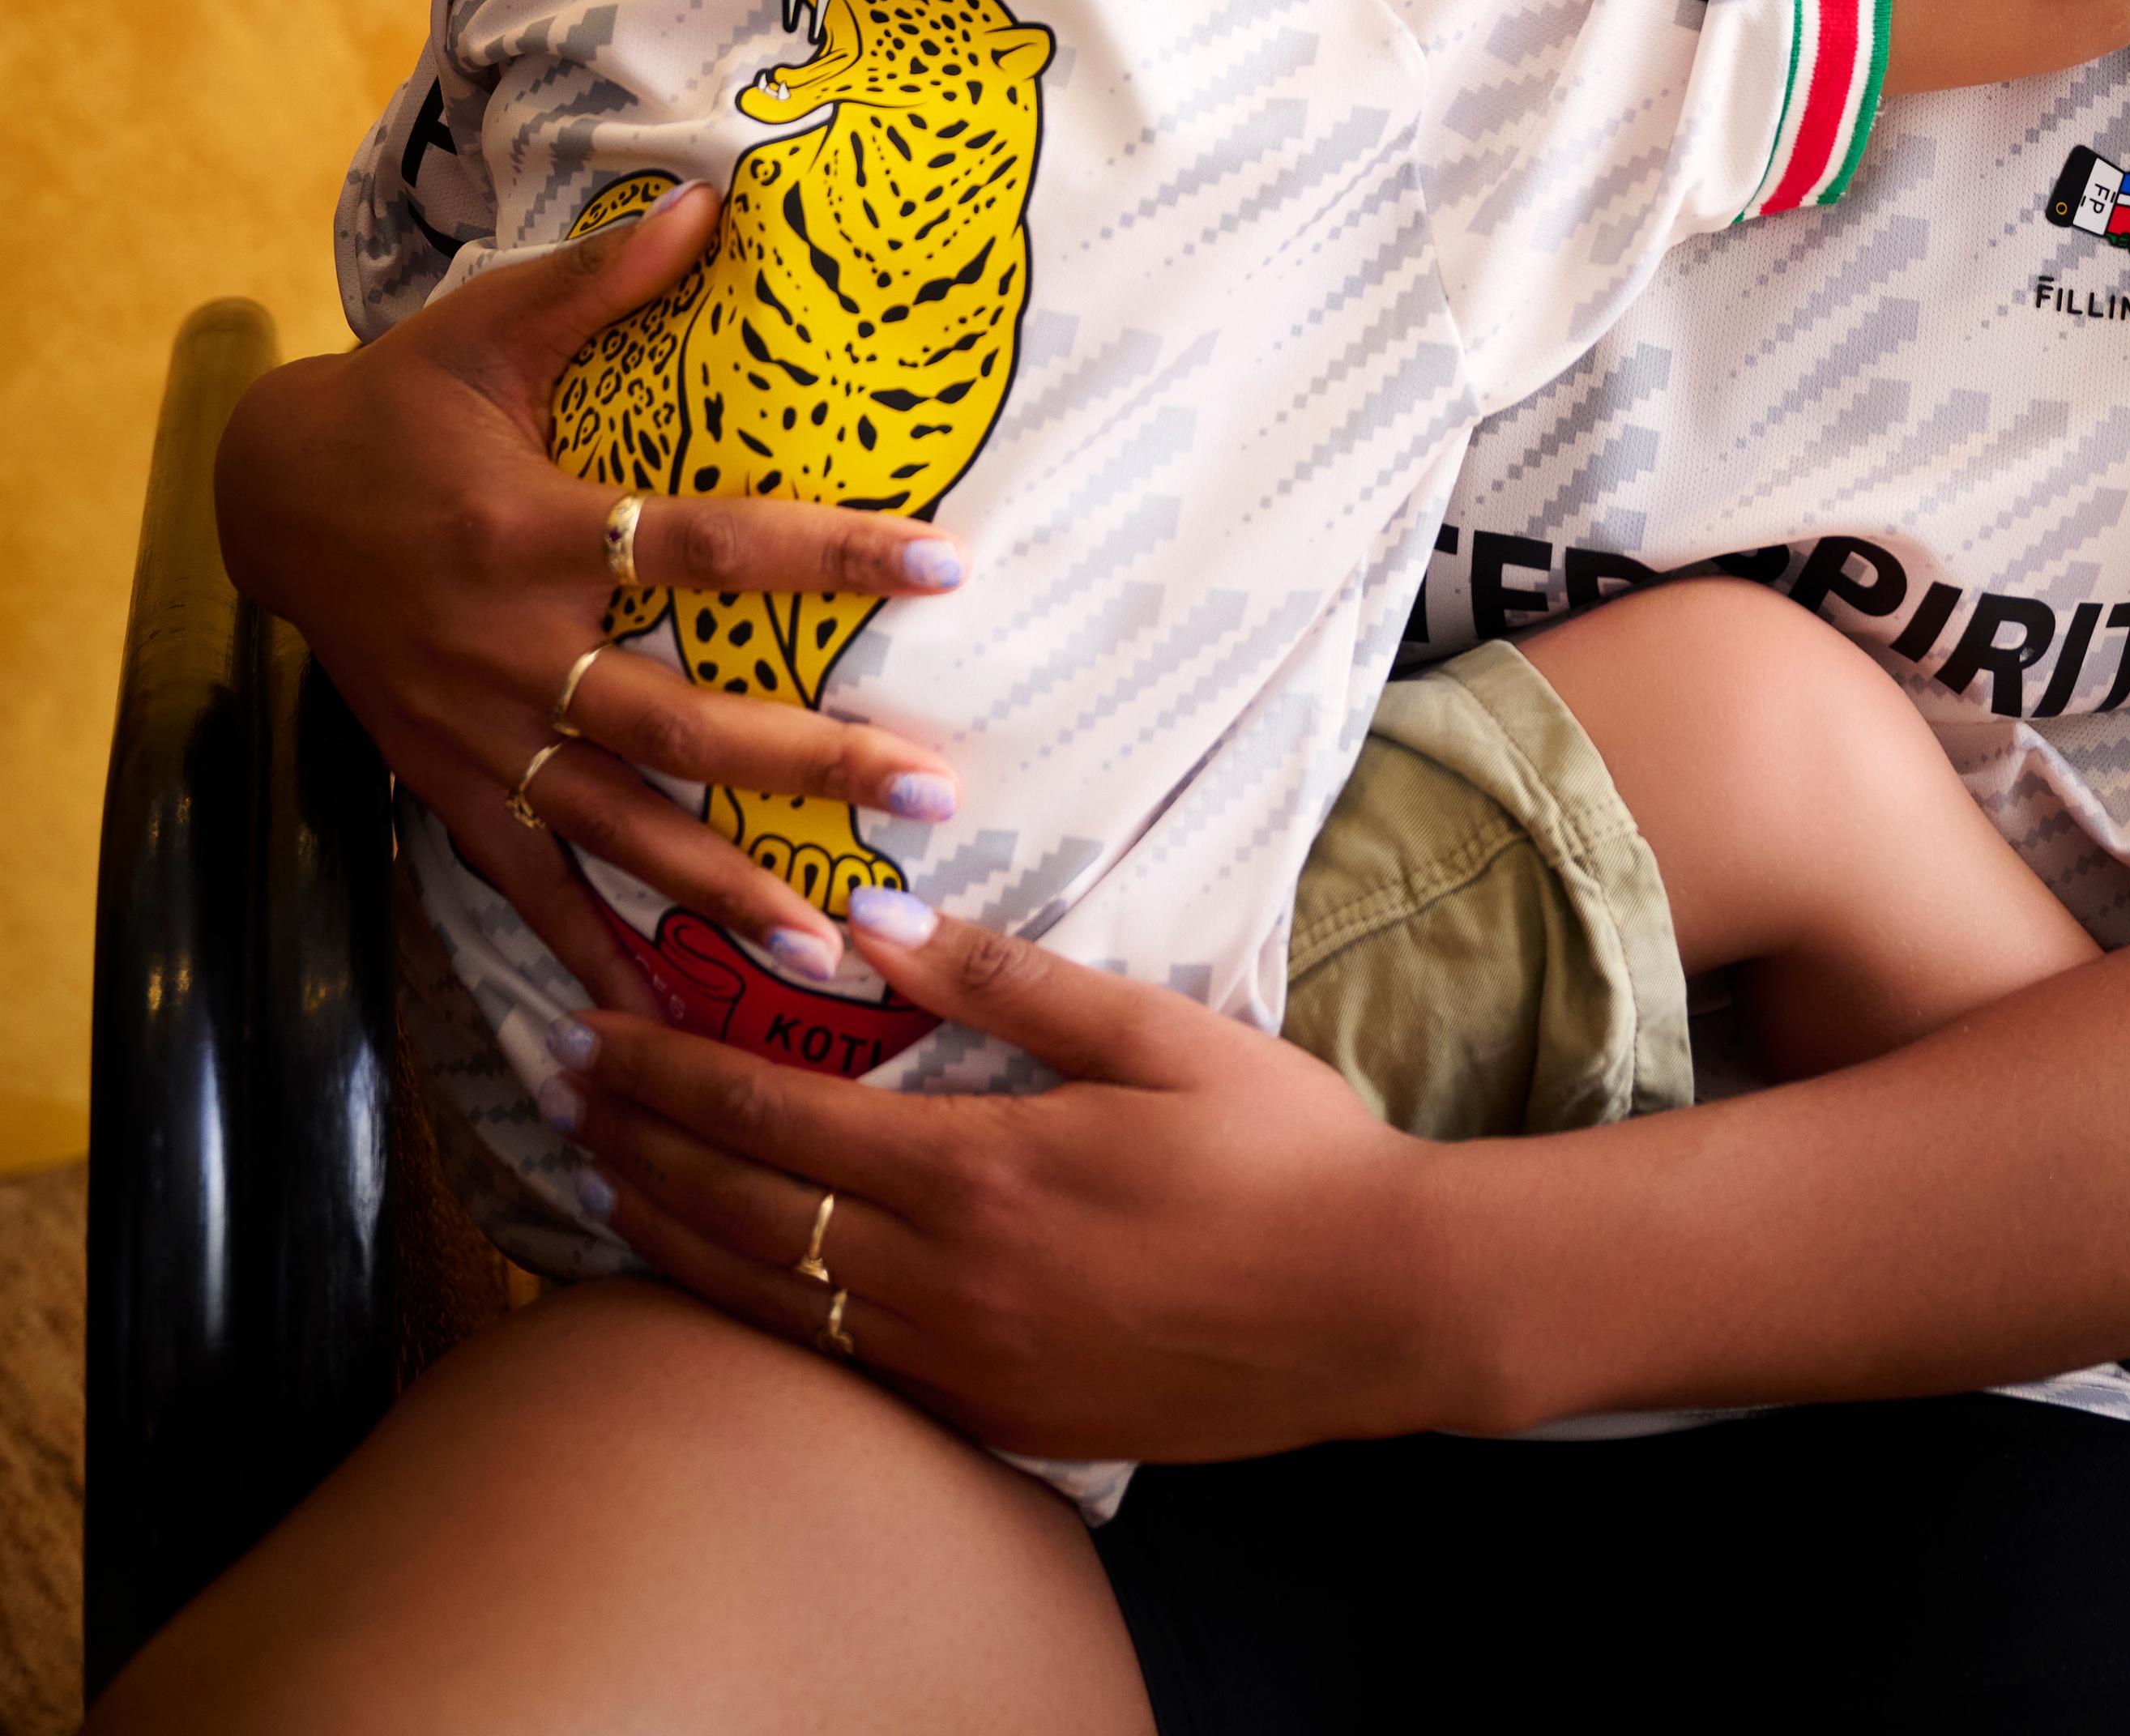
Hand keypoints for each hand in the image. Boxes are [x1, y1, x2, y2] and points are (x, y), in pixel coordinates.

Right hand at [216, 190, 972, 1012]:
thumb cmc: (403, 398)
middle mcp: (508, 645)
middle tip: (931, 800)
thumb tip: (714, 195)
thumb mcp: (491, 323)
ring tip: (832, 944)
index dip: (827, 553)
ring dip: (724, 887)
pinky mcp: (442, 782)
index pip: (708, 546)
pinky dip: (586, 947)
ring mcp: (472, 730)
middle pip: (679, 722)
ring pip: (615, 826)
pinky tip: (658, 1015)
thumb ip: (603, 277)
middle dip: (808, 765)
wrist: (266, 494)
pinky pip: (523, 878)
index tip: (945, 567)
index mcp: (533, 527)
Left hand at [548, 896, 1459, 1457]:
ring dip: (673, 1235)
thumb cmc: (1279, 1152)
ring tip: (598, 1180)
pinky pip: (840, 1363)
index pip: (773, 1117)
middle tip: (553, 1090)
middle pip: (744, 1212)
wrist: (1370, 1308)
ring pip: (775, 1300)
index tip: (591, 1030)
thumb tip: (878, 919)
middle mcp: (945, 1280)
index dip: (669, 1072)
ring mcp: (965, 1363)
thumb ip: (1010, 980)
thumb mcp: (1157, 1034)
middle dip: (636, 1144)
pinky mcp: (997, 1415)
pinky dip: (756, 1315)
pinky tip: (725, 1285)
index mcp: (978, 1170)